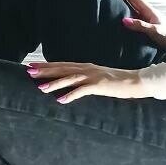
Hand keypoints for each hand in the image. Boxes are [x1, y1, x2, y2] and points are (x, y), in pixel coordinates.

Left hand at [26, 61, 147, 103]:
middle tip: (29, 71)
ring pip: (70, 78)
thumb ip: (85, 80)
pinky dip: (71, 95)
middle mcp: (87, 69)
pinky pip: (82, 90)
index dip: (47, 65)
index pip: (63, 64)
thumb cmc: (118, 82)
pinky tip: (61, 100)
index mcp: (86, 67)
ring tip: (41, 88)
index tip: (32, 66)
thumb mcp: (98, 79)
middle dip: (45, 70)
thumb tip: (71, 85)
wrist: (136, 81)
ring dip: (55, 83)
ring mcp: (93, 76)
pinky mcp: (100, 85)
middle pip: (63, 68)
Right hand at [112, 0, 165, 51]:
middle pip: (133, 0)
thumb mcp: (155, 31)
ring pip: (133, 7)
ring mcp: (146, 18)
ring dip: (124, 1)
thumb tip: (124, 20)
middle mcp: (147, 12)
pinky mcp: (145, 25)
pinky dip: (126, 11)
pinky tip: (122, 13)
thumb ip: (141, 25)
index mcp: (149, 11)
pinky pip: (133, 15)